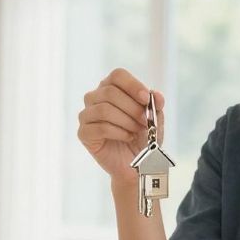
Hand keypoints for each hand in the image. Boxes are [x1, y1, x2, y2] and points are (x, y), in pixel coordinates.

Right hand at [77, 68, 165, 185]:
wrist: (136, 163)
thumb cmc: (143, 138)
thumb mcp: (155, 120)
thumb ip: (156, 106)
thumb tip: (156, 95)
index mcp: (111, 87)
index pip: (117, 75)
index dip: (132, 85)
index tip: (146, 99)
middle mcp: (95, 98)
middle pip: (110, 92)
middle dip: (132, 108)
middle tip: (145, 121)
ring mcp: (86, 115)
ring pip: (104, 109)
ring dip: (126, 121)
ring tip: (135, 131)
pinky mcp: (83, 133)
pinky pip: (99, 128)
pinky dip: (118, 133)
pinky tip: (127, 137)